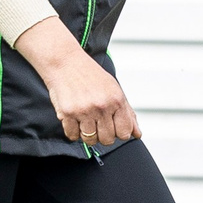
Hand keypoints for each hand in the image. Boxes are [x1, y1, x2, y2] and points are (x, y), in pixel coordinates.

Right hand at [12, 16, 140, 146]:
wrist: (65, 61)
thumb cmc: (90, 75)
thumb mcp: (114, 90)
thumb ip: (127, 113)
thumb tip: (137, 133)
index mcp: (116, 100)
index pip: (124, 133)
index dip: (118, 132)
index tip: (112, 126)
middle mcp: (102, 106)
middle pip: (108, 140)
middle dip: (103, 135)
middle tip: (97, 123)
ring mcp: (84, 110)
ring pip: (90, 140)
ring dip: (87, 134)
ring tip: (85, 121)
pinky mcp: (67, 112)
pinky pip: (72, 135)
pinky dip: (73, 131)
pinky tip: (74, 120)